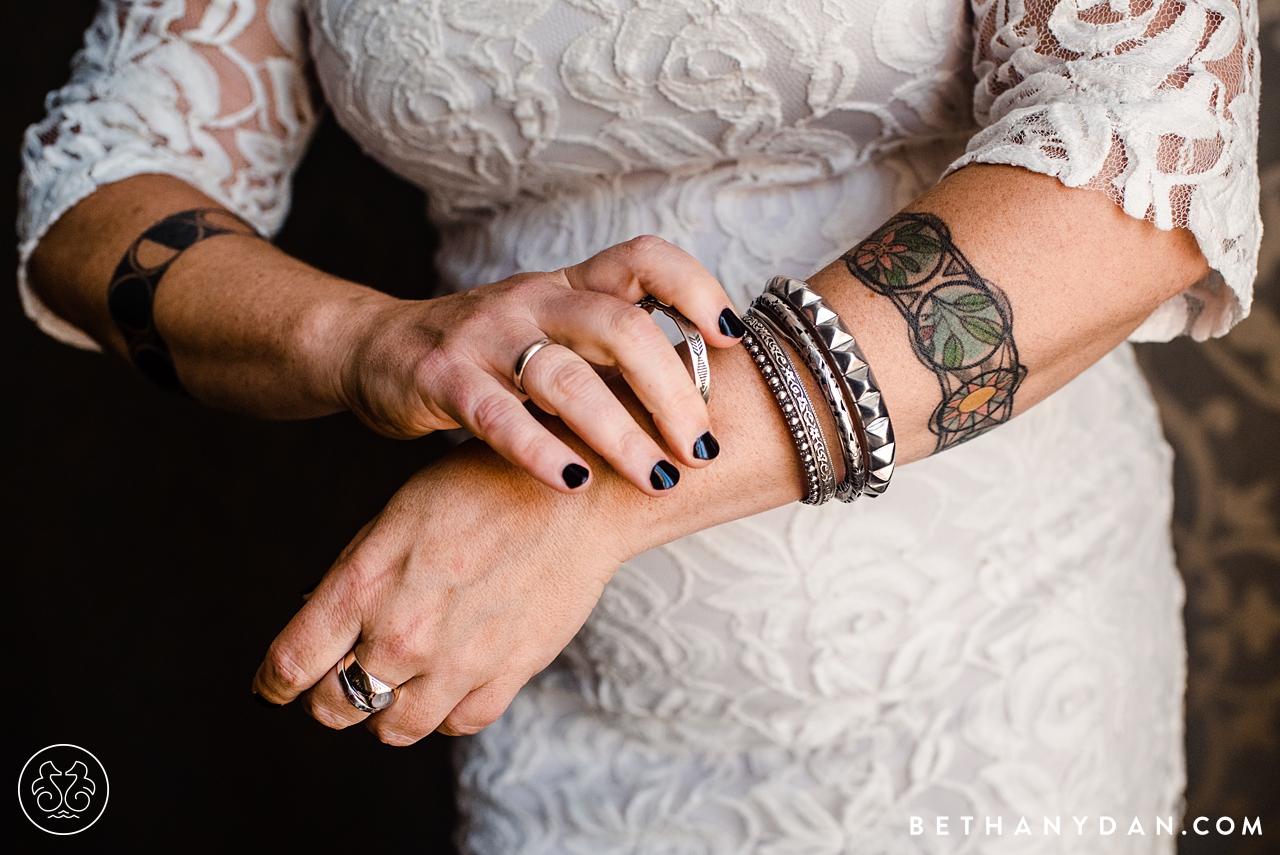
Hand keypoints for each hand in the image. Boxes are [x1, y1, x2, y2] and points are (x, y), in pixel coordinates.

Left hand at [251, 438, 636, 742]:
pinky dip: (443, 713)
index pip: (289, 666)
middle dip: (325, 696)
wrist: (575, 499)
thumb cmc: (485, 488)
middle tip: (339, 679)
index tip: (274, 685)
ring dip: (384, 711)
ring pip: (392, 728)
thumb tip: (318, 615)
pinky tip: (446, 682)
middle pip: (333, 707)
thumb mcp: (398, 513)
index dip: (272, 683)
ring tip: (397, 682)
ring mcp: (456, 662)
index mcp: (364, 584)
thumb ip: (356, 572)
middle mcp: (403, 634)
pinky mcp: (506, 677)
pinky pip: (455, 725)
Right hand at [333, 236, 745, 494]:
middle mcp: (534, 300)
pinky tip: (575, 484)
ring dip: (621, 434)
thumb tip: (706, 399)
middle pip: (621, 326)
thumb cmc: (487, 352)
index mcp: (569, 284)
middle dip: (672, 391)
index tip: (732, 338)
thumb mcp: (552, 334)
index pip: (642, 258)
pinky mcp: (441, 379)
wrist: (374, 348)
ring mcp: (486, 336)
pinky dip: (540, 451)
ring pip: (566, 377)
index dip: (695, 289)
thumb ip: (611, 355)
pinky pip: (497, 416)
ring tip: (659, 480)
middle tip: (702, 449)